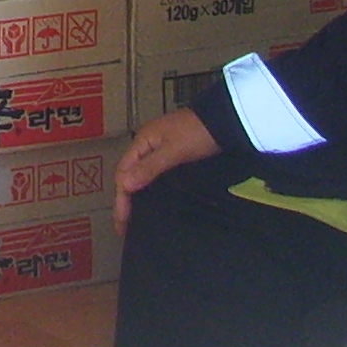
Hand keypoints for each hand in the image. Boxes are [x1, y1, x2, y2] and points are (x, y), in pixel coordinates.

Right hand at [113, 107, 219, 229]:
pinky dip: (149, 190)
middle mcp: (147, 146)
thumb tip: (124, 185)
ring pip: (141, 176)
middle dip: (124, 200)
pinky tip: (153, 201)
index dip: (121, 198)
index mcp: (142, 142)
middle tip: (124, 226)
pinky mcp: (174, 156)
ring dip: (135, 195)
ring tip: (135, 218)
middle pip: (129, 175)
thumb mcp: (173, 151)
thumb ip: (149, 168)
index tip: (122, 223)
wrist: (224, 121)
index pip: (123, 173)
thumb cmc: (197, 134)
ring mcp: (160, 150)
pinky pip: (154, 175)